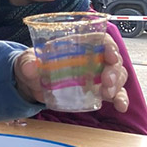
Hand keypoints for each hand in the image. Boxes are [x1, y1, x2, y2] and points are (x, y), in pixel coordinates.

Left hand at [12, 38, 129, 111]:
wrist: (30, 84)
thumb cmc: (31, 64)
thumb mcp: (25, 60)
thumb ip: (27, 63)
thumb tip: (30, 67)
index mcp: (76, 44)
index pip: (100, 40)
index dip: (109, 46)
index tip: (110, 56)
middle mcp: (91, 57)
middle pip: (113, 60)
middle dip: (114, 71)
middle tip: (107, 82)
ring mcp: (96, 74)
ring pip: (117, 76)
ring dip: (117, 85)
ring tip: (108, 95)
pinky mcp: (97, 90)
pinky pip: (115, 93)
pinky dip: (120, 99)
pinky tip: (120, 106)